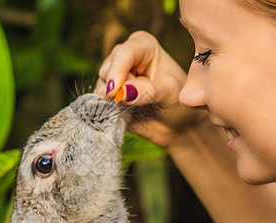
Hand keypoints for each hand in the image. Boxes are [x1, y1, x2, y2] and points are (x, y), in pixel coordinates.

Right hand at [95, 31, 204, 147]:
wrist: (174, 124)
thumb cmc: (177, 101)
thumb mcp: (169, 93)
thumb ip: (147, 92)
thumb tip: (123, 92)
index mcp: (143, 46)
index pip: (124, 53)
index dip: (117, 71)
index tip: (114, 90)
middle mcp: (124, 57)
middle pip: (107, 70)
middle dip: (118, 89)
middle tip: (138, 101)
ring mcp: (114, 76)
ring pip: (101, 88)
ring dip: (115, 102)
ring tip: (137, 108)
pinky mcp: (107, 94)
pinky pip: (99, 103)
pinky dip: (110, 111)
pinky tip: (128, 115)